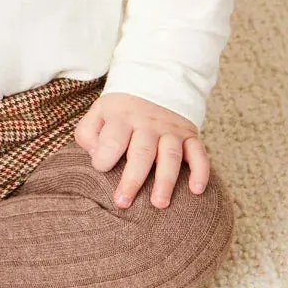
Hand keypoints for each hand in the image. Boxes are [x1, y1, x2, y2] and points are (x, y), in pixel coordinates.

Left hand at [73, 92, 208, 209]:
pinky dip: (200, 171)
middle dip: (132, 180)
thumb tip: (96, 156)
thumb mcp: (98, 113)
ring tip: (159, 204)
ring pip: (170, 156)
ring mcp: (170, 130)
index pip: (113, 140)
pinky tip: (196, 190)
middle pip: (141, 153)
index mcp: (121, 117)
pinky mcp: (189, 135)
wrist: (154, 83)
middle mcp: (147, 123)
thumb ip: (88, 134)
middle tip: (123, 202)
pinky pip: (198, 153)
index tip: (100, 168)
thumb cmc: (121, 110)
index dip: (104, 157)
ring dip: (166, 181)